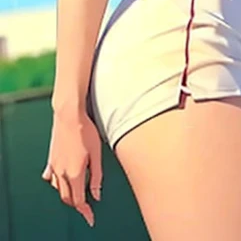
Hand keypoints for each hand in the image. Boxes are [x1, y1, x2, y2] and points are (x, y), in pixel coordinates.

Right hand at [41, 109, 102, 227]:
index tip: (90, 217)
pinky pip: (50, 178)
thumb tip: (97, 195)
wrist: (69, 115)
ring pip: (58, 189)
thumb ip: (97, 177)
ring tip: (76, 194)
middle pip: (67, 197)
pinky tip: (60, 180)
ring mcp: (54, 166)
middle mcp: (61, 172)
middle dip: (77, 205)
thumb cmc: (85, 131)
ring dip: (67, 195)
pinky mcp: (50, 159)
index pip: (79, 201)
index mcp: (74, 173)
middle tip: (87, 206)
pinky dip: (56, 183)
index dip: (85, 211)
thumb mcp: (97, 154)